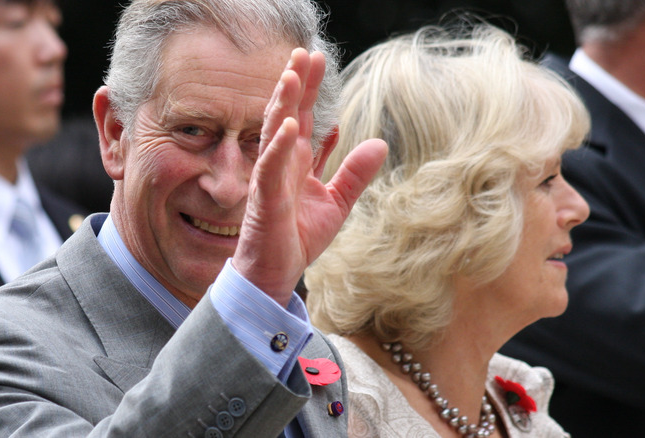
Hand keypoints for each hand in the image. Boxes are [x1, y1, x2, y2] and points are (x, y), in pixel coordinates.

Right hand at [232, 48, 386, 306]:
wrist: (276, 273)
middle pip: (288, 114)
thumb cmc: (298, 238)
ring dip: (282, 104)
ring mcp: (270, 179)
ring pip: (274, 133)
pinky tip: (289, 126)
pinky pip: (270, 168)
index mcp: (297, 162)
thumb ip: (354, 173)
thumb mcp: (337, 203)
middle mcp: (281, 164)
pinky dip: (278, 147)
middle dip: (296, 84)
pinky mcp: (265, 200)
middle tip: (305, 51)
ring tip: (292, 74)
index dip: (310, 88)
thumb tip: (380, 143)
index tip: (317, 58)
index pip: (304, 117)